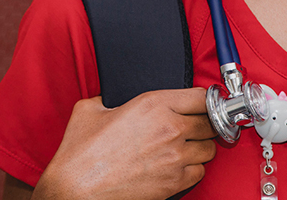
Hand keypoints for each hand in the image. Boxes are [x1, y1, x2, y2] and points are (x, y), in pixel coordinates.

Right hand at [33, 88, 217, 199]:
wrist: (76, 190)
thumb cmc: (80, 153)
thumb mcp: (90, 109)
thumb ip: (111, 98)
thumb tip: (113, 97)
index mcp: (153, 104)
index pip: (201, 96)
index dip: (203, 100)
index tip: (200, 104)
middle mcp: (170, 129)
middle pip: (211, 122)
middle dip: (203, 123)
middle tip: (193, 126)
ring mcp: (175, 157)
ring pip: (209, 148)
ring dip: (199, 146)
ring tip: (184, 147)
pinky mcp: (174, 183)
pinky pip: (200, 172)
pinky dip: (192, 168)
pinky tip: (177, 166)